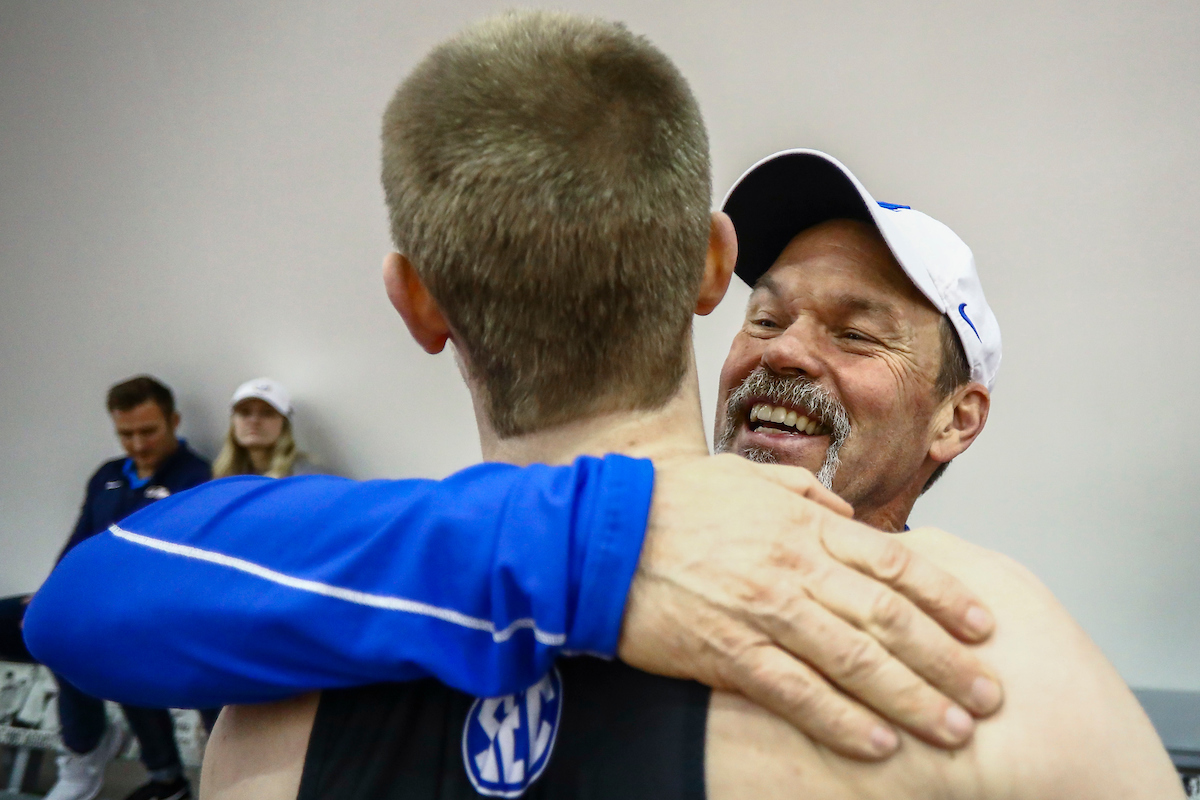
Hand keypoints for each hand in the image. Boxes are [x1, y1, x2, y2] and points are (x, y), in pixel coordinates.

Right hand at [617, 454, 1002, 759]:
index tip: (982, 625)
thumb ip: (801, 492)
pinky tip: (879, 743)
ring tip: (955, 728)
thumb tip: (847, 515)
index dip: (944, 596)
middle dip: (946, 659)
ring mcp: (763, 611)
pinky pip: (797, 693)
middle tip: (990, 692)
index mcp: (801, 522)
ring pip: (855, 660)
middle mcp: (793, 566)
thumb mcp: (742, 477)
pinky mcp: (727, 652)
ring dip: (912, 698)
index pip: (893, 560)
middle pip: (889, 617)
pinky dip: (842, 720)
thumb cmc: (670, 503)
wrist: (598, 535)